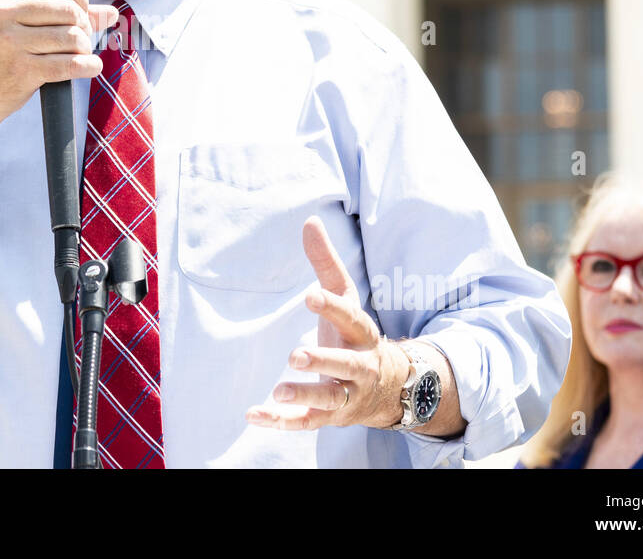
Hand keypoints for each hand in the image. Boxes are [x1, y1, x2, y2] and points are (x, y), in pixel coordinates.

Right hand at [0, 0, 120, 133]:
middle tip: (80, 39)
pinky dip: (88, 66)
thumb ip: (66, 13)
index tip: (81, 12)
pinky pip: (70, 64)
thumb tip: (113, 13)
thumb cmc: (1, 54)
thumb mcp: (20, 23)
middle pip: (69, 9)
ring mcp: (10, 40)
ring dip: (85, 48)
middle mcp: (3, 11)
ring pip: (72, 36)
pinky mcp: (21, 69)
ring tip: (79, 54)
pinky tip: (90, 67)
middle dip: (83, 26)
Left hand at [245, 216, 409, 431]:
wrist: (388, 389)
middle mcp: (359, 366)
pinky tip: (253, 415)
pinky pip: (306, 421)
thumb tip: (310, 221)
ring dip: (305, 395)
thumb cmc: (354, 334)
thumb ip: (325, 263)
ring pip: (329, 399)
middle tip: (295, 356)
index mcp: (361, 333)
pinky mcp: (329, 416)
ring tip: (278, 390)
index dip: (332, 307)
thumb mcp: (344, 298)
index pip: (349, 318)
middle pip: (346, 365)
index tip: (310, 296)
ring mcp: (346, 395)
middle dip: (324, 361)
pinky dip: (280, 422)